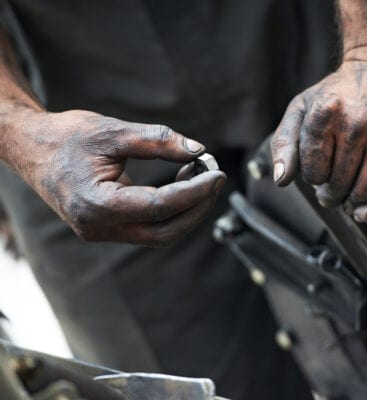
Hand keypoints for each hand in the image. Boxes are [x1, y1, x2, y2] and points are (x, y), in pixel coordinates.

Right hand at [7, 109, 225, 245]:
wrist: (31, 147)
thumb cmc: (67, 136)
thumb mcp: (113, 131)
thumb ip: (158, 141)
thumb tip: (199, 150)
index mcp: (96, 205)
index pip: (159, 207)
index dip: (195, 192)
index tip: (218, 173)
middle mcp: (98, 227)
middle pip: (165, 231)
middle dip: (197, 206)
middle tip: (215, 177)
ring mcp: (102, 232)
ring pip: (159, 234)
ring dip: (186, 210)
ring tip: (200, 175)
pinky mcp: (108, 228)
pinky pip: (149, 227)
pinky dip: (171, 210)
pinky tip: (181, 183)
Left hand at [271, 53, 366, 222]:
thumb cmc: (346, 88)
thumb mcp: (305, 106)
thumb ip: (285, 141)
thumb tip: (282, 179)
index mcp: (325, 113)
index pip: (312, 171)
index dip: (313, 177)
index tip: (320, 172)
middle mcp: (357, 124)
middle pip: (337, 183)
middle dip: (332, 193)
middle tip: (334, 191)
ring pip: (361, 191)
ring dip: (352, 202)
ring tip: (349, 199)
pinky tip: (365, 212)